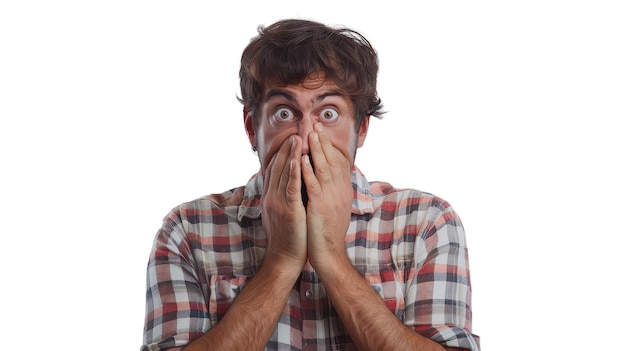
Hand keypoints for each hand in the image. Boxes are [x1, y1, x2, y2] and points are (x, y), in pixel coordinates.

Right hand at [261, 135, 307, 270]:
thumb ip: (285, 198)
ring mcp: (278, 202)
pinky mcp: (288, 209)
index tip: (289, 138)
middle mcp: (272, 196)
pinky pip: (291, 186)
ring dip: (290, 154)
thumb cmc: (289, 238)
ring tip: (297, 137)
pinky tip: (298, 159)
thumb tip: (292, 186)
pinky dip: (294, 171)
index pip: (275, 169)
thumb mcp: (284, 213)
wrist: (285, 259)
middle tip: (295, 130)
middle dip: (286, 148)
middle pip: (278, 166)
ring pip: (283, 173)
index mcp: (271, 197)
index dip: (282, 153)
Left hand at [302, 123, 352, 270]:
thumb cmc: (327, 232)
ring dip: (316, 150)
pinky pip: (313, 185)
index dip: (330, 146)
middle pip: (332, 161)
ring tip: (310, 134)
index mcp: (343, 191)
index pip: (339, 163)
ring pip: (324, 168)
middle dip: (323, 142)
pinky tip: (301, 159)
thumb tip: (329, 178)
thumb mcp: (334, 207)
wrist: (329, 254)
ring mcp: (331, 198)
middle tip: (315, 125)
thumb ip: (332, 191)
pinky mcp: (320, 206)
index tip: (322, 132)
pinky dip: (307, 170)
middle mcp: (340, 191)